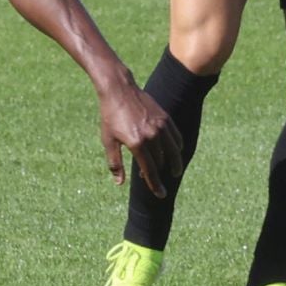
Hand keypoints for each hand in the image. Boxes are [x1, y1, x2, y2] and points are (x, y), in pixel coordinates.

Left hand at [98, 83, 183, 197]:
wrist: (119, 90)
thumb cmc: (110, 116)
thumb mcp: (108, 140)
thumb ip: (115, 163)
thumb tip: (120, 183)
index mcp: (137, 143)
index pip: (149, 170)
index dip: (155, 184)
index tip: (161, 194)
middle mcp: (151, 136)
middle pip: (161, 162)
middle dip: (159, 173)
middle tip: (157, 180)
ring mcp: (160, 126)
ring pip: (173, 151)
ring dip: (174, 163)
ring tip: (174, 171)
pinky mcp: (165, 118)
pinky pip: (176, 137)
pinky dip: (177, 147)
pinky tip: (175, 152)